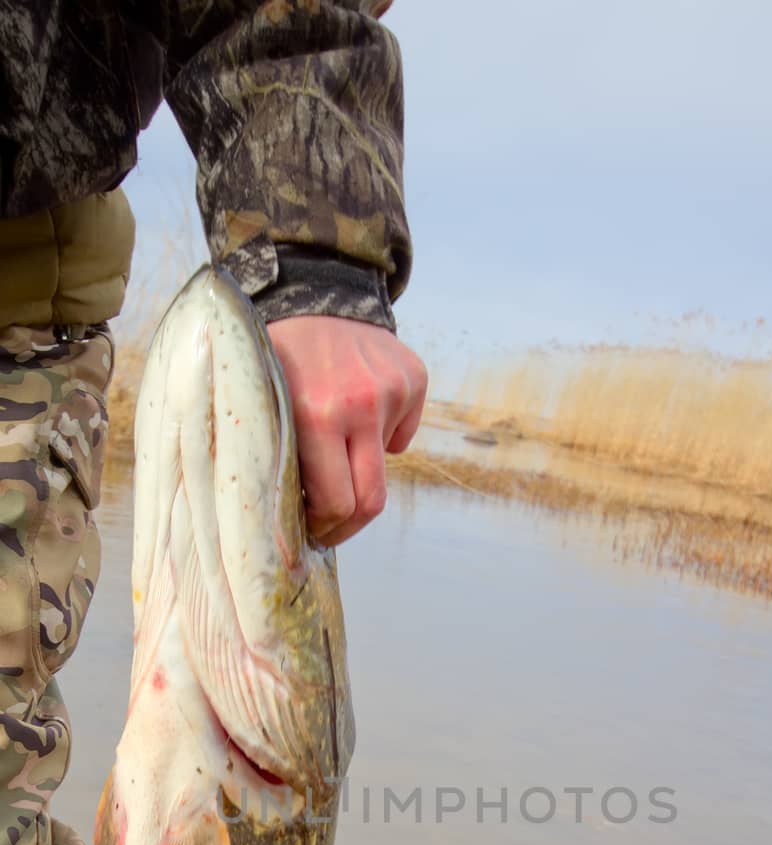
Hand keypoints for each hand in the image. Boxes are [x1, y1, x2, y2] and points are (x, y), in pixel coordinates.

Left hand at [268, 317, 426, 546]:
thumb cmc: (275, 357)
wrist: (311, 290)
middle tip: (330, 524)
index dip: (327, 529)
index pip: (338, 504)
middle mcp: (361, 404)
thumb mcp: (263, 407)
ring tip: (334, 435)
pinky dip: (380, 432)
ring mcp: (392, 390)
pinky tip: (357, 404)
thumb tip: (288, 528)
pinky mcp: (414, 377)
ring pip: (385, 465)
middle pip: (372, 501)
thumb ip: (277, 460)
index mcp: (317, 415)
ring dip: (360, 465)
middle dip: (349, 522)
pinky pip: (402, 433)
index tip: (315, 533)